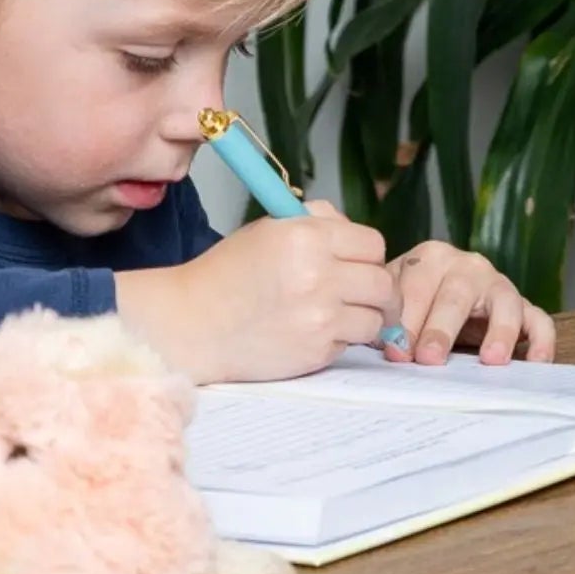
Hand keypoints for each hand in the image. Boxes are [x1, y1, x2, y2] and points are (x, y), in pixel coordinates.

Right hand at [116, 198, 396, 382]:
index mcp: (307, 237)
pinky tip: (317, 331)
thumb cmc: (227, 275)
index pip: (373, 243)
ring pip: (376, 317)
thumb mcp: (270, 229)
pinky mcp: (316, 351)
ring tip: (344, 314)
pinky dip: (342, 339)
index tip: (360, 263)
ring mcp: (320, 316)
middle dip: (380, 289)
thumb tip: (356, 233)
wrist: (190, 324)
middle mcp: (318, 275)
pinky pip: (352, 343)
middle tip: (368, 294)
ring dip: (366, 317)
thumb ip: (318, 222)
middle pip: (384, 283)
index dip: (368, 254)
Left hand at [381, 242, 554, 365]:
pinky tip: (536, 362)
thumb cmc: (409, 310)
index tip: (395, 353)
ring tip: (491, 360)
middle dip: (441, 329)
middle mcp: (466, 265)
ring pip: (504, 301)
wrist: (432, 306)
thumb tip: (390, 350)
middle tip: (429, 359)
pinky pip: (539, 318)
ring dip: (499, 331)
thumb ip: (388, 325)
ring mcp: (498, 284)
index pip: (415, 288)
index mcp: (429, 259)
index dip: (405, 322)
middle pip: (456, 294)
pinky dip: (541, 339)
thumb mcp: (393, 309)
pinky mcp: (523, 307)